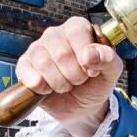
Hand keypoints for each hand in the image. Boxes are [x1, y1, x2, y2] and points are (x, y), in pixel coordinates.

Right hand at [16, 16, 122, 136]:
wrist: (82, 108)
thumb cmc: (96, 83)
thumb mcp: (111, 72)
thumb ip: (108, 59)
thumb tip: (90, 53)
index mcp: (77, 28)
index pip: (77, 31)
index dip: (86, 56)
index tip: (92, 71)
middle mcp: (55, 34)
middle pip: (61, 52)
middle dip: (75, 75)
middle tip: (80, 80)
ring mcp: (37, 49)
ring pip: (43, 63)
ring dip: (60, 83)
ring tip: (66, 85)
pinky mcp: (25, 65)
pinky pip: (26, 72)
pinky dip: (40, 86)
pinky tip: (49, 89)